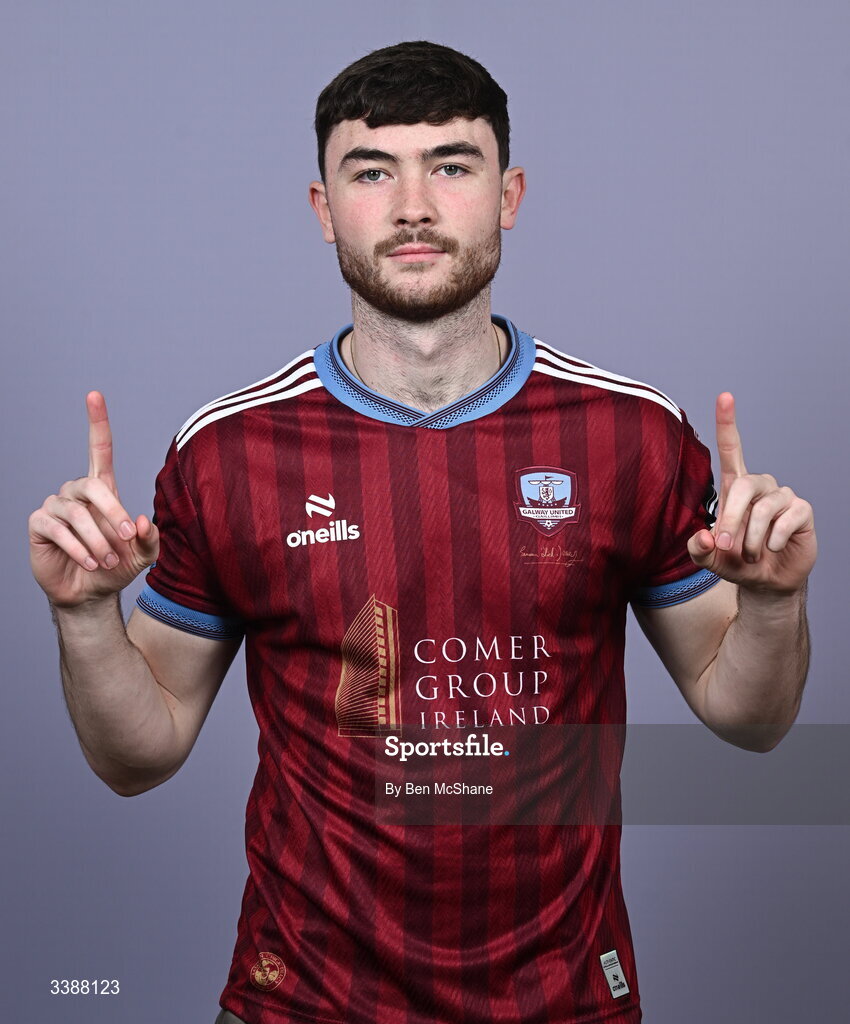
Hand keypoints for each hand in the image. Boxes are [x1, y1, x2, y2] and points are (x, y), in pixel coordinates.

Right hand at [28, 391, 159, 607]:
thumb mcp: (143, 555)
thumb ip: (150, 538)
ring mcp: (55, 506)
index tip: (94, 395)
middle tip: (126, 539)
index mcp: (103, 490)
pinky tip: (89, 563)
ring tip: (106, 560)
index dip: (97, 422)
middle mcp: (76, 492)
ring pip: (76, 513)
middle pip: (92, 485)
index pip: (98, 449)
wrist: (90, 593)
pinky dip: (78, 549)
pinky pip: (58, 530)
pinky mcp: (39, 525)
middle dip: (113, 513)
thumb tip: (141, 521)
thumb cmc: (116, 566)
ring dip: (96, 540)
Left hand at [687, 393, 815, 594]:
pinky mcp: (802, 511)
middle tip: (725, 545)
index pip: (731, 449)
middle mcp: (760, 486)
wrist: (766, 581)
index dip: (728, 423)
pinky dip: (772, 540)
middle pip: (744, 485)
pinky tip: (772, 548)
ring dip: (752, 538)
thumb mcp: (710, 559)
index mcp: (735, 488)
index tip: (725, 396)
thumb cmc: (736, 561)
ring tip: (751, 554)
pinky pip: (786, 519)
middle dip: (731, 518)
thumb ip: (698, 550)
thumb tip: (702, 536)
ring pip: (763, 509)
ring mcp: (783, 496)